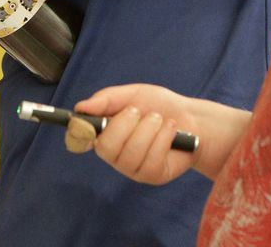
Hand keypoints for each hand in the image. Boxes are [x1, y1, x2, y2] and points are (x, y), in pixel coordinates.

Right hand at [74, 84, 198, 184]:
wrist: (190, 118)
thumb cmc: (157, 105)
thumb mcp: (132, 94)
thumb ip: (106, 99)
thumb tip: (80, 107)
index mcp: (104, 131)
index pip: (81, 138)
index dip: (79, 132)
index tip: (85, 123)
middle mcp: (114, 154)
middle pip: (105, 148)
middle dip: (124, 124)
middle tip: (139, 111)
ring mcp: (132, 168)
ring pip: (131, 154)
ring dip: (148, 129)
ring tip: (159, 119)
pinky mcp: (152, 176)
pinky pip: (151, 160)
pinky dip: (163, 138)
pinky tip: (170, 130)